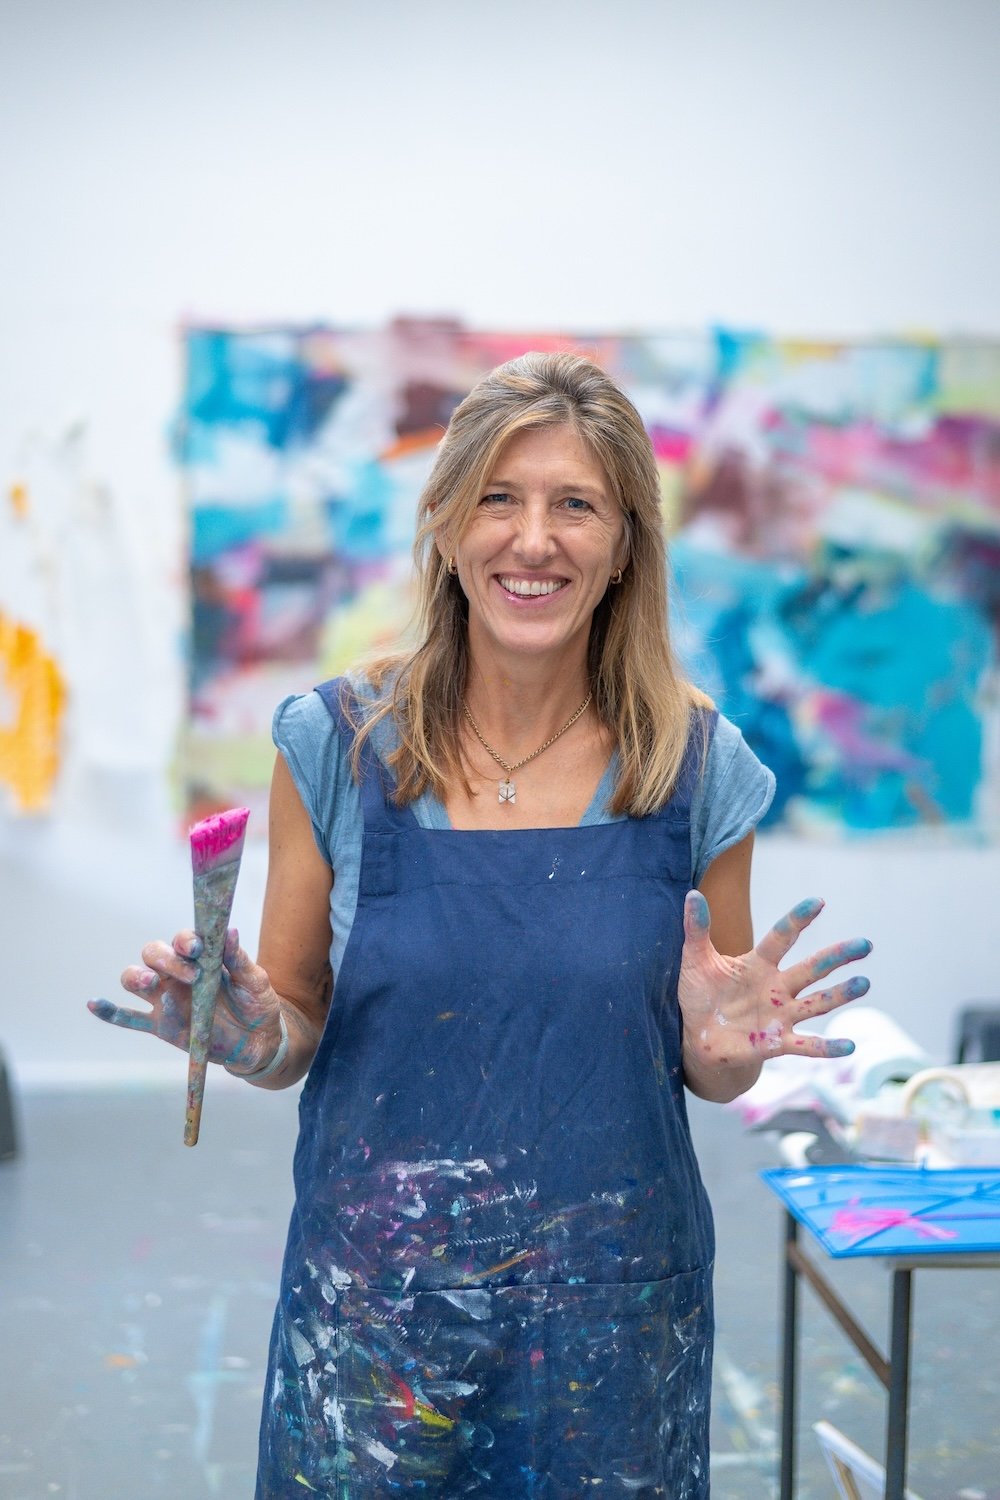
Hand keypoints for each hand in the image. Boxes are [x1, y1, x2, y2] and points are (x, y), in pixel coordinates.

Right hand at [88, 928, 282, 1074]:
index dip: (185, 941)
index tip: (198, 948)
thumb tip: (229, 931)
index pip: (182, 940)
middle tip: (191, 975)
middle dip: (165, 960)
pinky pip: (128, 1018)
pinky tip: (93, 1004)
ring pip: (134, 980)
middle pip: (153, 955)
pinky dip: (110, 1012)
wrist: (258, 1041)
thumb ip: (238, 959)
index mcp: (200, 957)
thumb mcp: (254, 980)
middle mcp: (177, 973)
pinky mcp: (161, 1026)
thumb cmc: (256, 1002)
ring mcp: (165, 999)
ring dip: (135, 977)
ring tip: (148, 983)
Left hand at [679, 892, 870, 1087]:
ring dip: (840, 995)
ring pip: (816, 1003)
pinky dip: (827, 1047)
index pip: (781, 937)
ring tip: (864, 983)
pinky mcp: (776, 1043)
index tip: (818, 902)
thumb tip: (693, 895)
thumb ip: (696, 928)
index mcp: (758, 964)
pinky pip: (806, 1045)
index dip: (797, 920)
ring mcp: (779, 1015)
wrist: (698, 1037)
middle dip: (837, 956)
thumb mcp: (695, 960)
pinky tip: (849, 1047)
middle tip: (865, 944)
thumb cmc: (700, 995)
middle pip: (811, 969)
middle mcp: (775, 987)